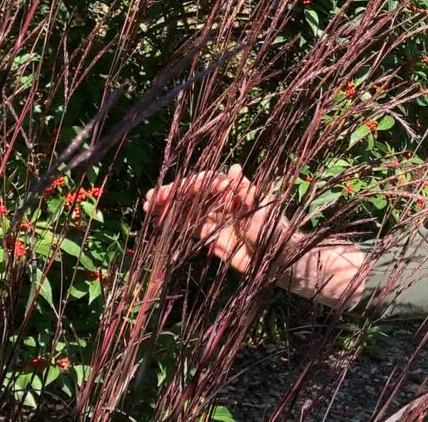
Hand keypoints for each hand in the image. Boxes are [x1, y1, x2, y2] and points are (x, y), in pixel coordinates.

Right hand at [143, 165, 290, 272]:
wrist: (278, 260)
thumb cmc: (274, 231)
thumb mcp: (261, 211)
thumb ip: (246, 193)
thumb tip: (235, 167)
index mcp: (233, 193)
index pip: (206, 183)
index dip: (189, 185)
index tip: (174, 191)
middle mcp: (221, 202)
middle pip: (192, 195)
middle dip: (172, 195)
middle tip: (151, 199)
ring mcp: (215, 219)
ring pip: (187, 210)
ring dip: (169, 207)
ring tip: (149, 208)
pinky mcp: (211, 237)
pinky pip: (189, 227)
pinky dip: (175, 224)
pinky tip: (159, 221)